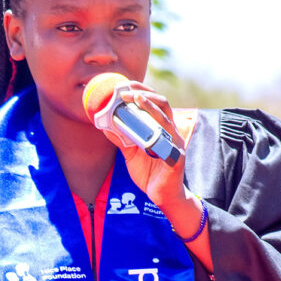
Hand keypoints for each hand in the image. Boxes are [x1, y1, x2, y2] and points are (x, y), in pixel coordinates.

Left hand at [100, 81, 186, 208]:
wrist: (162, 196)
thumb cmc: (149, 173)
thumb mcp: (130, 153)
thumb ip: (121, 138)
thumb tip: (104, 124)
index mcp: (159, 127)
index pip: (152, 102)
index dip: (140, 91)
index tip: (123, 84)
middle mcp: (169, 131)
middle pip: (162, 104)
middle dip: (144, 93)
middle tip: (125, 90)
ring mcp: (174, 142)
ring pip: (165, 118)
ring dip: (149, 106)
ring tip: (135, 98)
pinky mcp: (176, 157)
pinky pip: (166, 143)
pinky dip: (155, 134)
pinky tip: (144, 130)